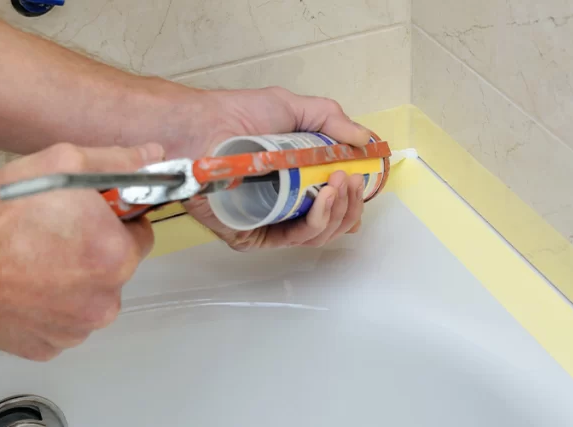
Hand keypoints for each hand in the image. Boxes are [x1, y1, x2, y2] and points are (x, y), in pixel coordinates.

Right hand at [0, 143, 163, 360]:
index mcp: (116, 256)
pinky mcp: (47, 346)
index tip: (90, 214)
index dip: (116, 220)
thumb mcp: (63, 165)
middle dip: (92, 250)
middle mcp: (103, 301)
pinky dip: (47, 307)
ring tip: (32, 258)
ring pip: (88, 298)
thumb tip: (150, 155)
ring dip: (70, 281)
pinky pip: (59, 323)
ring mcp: (75, 329)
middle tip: (52, 232)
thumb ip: (116, 162)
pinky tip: (21, 285)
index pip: (140, 235)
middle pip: (114, 269)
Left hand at [180, 87, 372, 250]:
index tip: (363, 177)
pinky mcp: (250, 236)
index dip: (354, 198)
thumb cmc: (239, 115)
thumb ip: (333, 121)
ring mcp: (267, 223)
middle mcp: (283, 206)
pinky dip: (317, 221)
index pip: (334, 203)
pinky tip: (326, 198)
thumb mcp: (294, 108)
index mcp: (294, 183)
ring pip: (318, 235)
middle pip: (333, 223)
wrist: (204, 125)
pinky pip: (293, 239)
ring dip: (340, 210)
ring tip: (341, 182)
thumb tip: (368, 142)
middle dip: (351, 204)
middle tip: (351, 178)